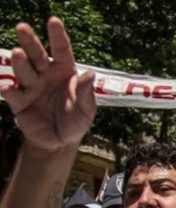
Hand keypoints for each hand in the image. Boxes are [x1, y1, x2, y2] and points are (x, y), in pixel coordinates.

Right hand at [0, 18, 95, 154]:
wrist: (61, 142)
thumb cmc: (76, 120)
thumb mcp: (87, 109)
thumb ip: (87, 92)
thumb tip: (90, 74)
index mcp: (64, 71)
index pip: (62, 50)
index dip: (57, 35)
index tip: (53, 20)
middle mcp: (45, 74)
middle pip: (37, 55)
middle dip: (30, 41)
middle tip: (22, 27)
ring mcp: (31, 87)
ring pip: (24, 71)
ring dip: (20, 62)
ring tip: (18, 53)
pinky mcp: (20, 102)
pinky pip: (13, 94)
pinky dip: (10, 90)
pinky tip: (8, 87)